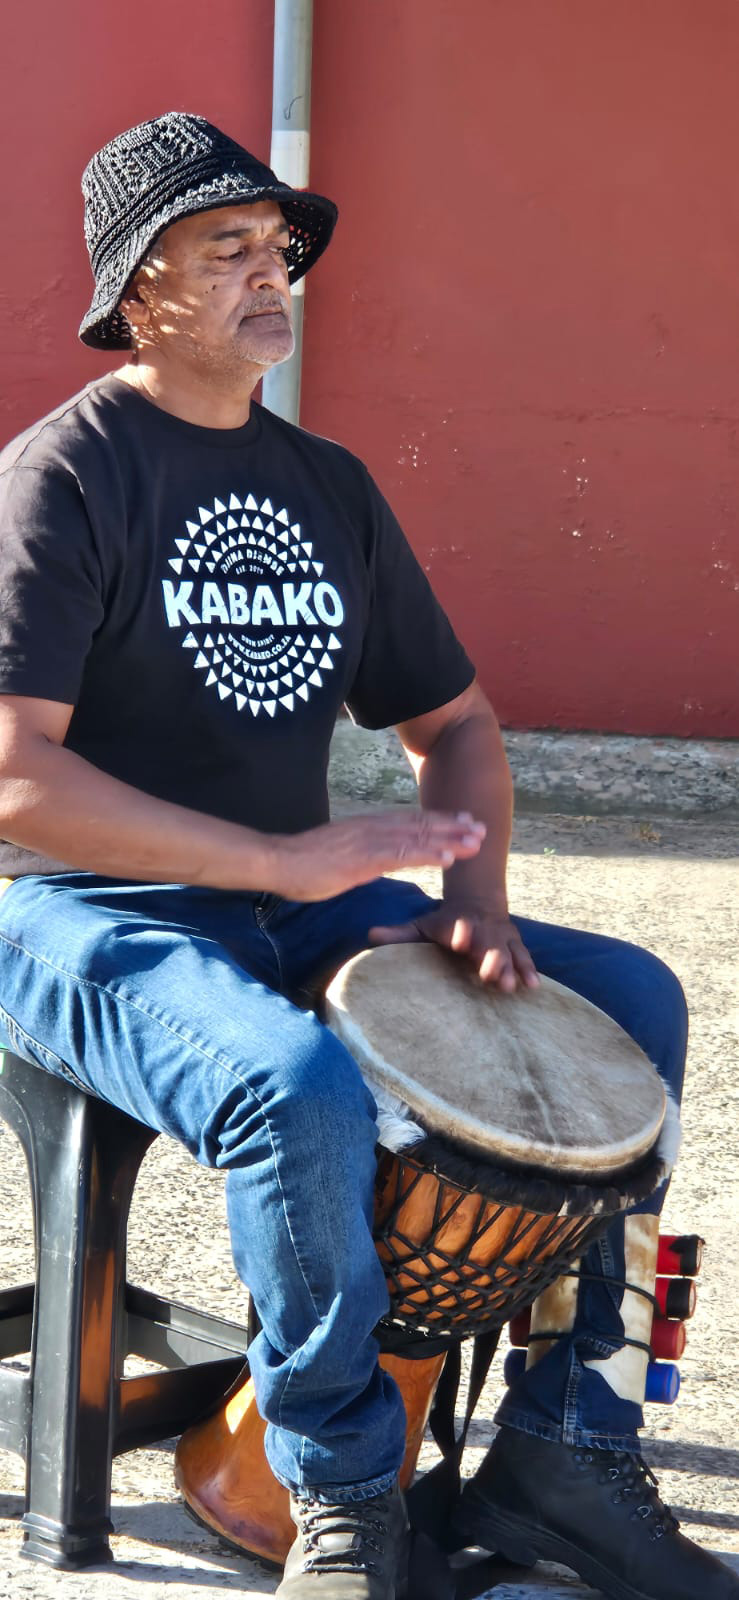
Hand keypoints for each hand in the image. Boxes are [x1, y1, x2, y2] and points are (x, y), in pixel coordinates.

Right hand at [268, 810, 485, 901]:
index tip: (463, 821)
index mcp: (367, 826)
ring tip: (476, 842)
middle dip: (453, 827)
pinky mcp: (363, 859)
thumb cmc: (303, 863)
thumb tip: (373, 861)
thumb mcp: (340, 855)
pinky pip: (402, 856)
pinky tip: (448, 858)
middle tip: (482, 828)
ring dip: (450, 840)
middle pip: (421, 825)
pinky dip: (428, 855)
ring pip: (418, 838)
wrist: (277, 862)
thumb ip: (361, 854)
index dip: (439, 821)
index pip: (410, 820)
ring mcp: (370, 842)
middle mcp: (373, 828)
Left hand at [369, 902, 538, 991]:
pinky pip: (523, 957)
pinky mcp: (514, 945)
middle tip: (489, 974)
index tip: (459, 940)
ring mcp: (500, 937)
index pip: (459, 927)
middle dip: (489, 957)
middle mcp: (482, 930)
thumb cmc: (445, 923)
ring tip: (511, 986)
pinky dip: (528, 970)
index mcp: (458, 924)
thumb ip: (399, 933)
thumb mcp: (422, 925)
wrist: (478, 903)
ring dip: (510, 968)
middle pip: (487, 943)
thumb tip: (370, 936)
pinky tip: (533, 986)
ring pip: (508, 952)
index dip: (460, 933)